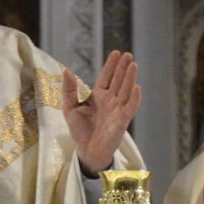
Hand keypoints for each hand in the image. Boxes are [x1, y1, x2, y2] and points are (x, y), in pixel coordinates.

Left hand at [62, 50, 140, 174]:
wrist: (86, 150)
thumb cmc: (79, 130)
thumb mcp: (69, 107)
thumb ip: (69, 89)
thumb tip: (67, 70)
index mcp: (98, 96)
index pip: (106, 77)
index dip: (111, 65)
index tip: (116, 53)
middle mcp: (110, 100)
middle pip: (118, 80)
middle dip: (123, 68)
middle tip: (128, 54)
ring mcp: (117, 110)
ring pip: (125, 90)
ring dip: (130, 78)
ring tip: (133, 64)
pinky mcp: (122, 121)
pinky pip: (130, 107)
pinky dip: (134, 98)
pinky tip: (136, 87)